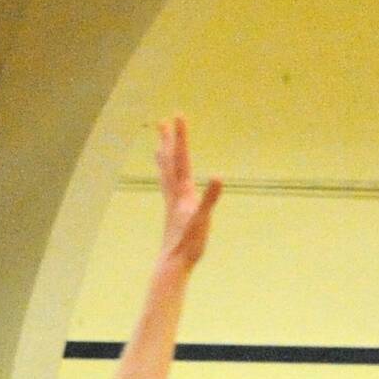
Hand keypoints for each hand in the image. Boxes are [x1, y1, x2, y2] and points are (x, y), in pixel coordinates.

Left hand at [154, 116, 221, 269]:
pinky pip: (167, 185)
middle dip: (167, 140)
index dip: (181, 136)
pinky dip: (166, 174)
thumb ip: (209, 198)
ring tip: (159, 143)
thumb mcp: (203, 220)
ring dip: (163, 155)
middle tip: (162, 121)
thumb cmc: (189, 243)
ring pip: (165, 172)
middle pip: (168, 160)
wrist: (174, 262)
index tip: (178, 115)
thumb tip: (218, 177)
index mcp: (183, 191)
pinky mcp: (173, 211)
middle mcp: (174, 193)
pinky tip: (169, 177)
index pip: (182, 157)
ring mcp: (172, 201)